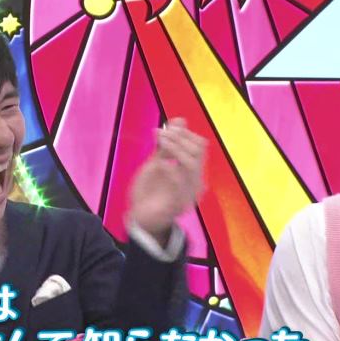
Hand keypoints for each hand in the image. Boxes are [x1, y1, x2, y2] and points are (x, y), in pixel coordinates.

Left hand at [127, 118, 206, 246]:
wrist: (139, 219)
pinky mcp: (176, 204)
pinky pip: (178, 182)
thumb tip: (179, 120)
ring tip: (160, 141)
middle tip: (161, 132)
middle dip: (179, 137)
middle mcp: (194, 182)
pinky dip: (168, 168)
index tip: (168, 126)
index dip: (185, 133)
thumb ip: (166, 145)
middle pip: (199, 151)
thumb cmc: (149, 191)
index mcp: (192, 172)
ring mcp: (188, 193)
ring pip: (191, 164)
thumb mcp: (156, 163)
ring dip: (174, 147)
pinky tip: (158, 163)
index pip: (200, 146)